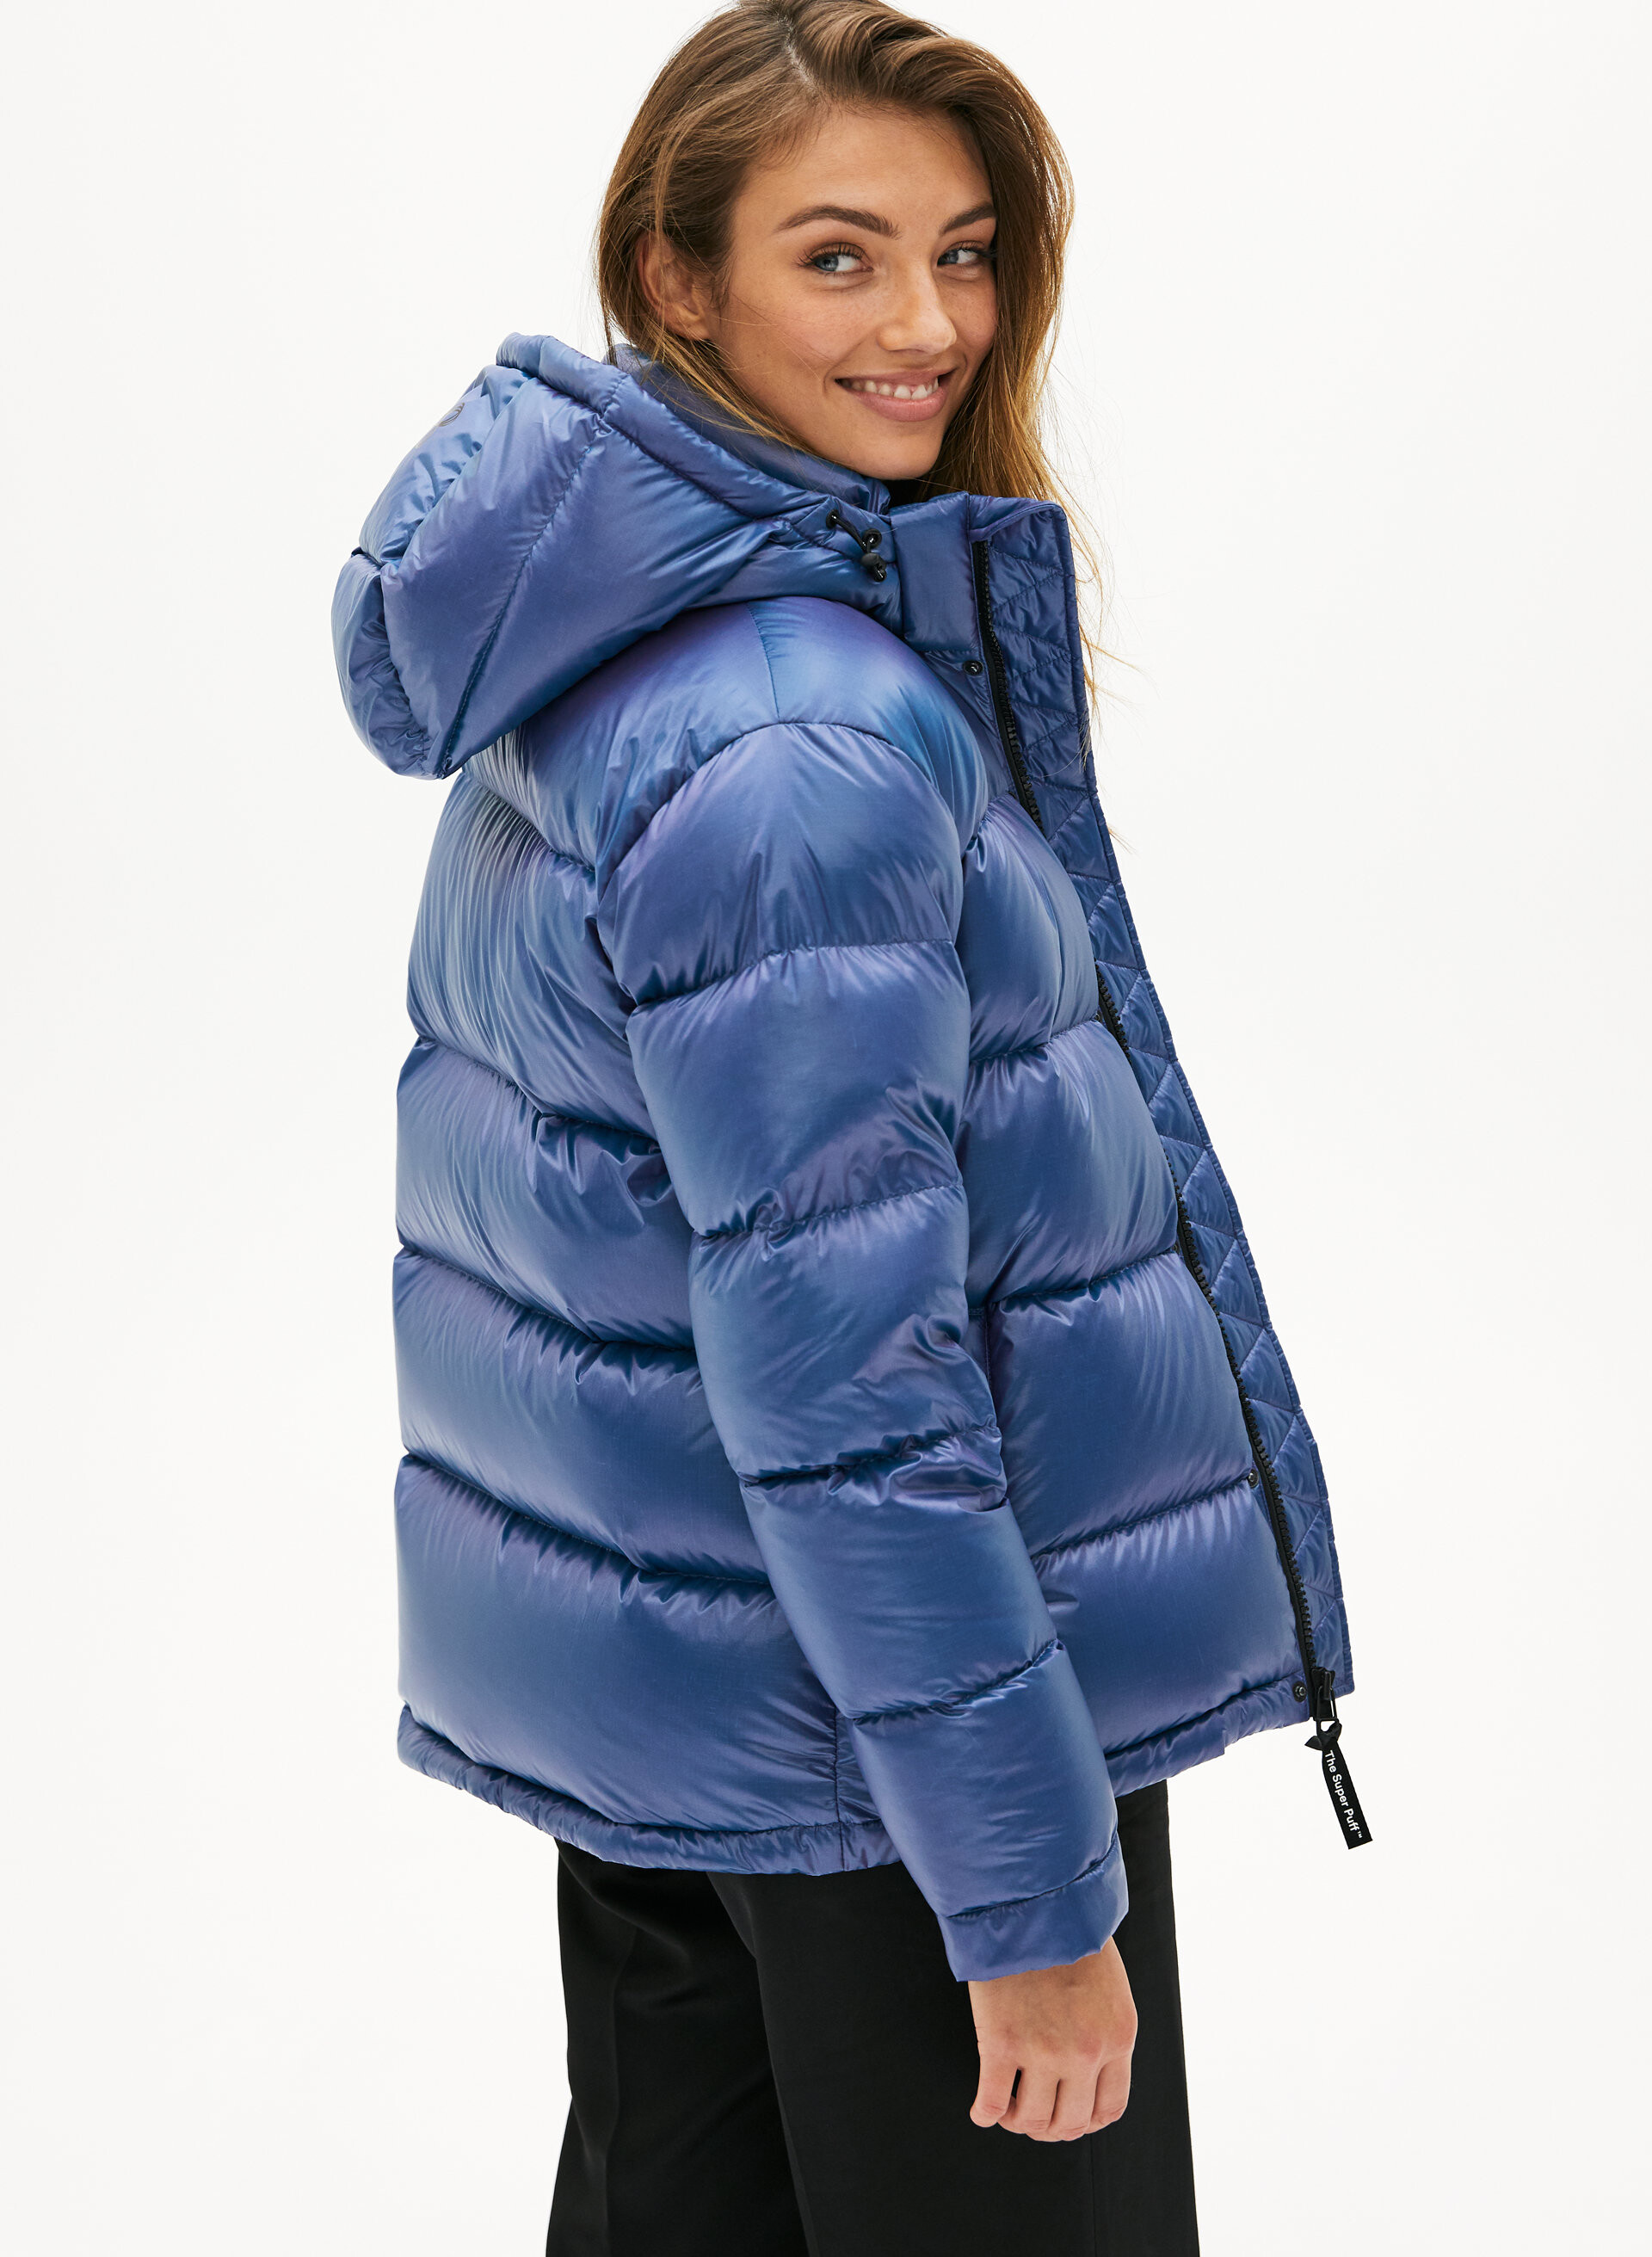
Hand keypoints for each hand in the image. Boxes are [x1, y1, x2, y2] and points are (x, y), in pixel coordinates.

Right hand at [967, 1937, 1136, 2140]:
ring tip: (1007, 2109)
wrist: (1030, 1898)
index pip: (1109, 2108)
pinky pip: (992, 2101)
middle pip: (1070, 2121)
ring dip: (1017, 2121)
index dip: (1086, 2121)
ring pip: (1031, 2119)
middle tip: (1032, 2115)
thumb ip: (1104, 2031)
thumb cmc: (1068, 1933)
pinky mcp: (1000, 2042)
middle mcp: (1086, 2052)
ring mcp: (1043, 2051)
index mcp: (1118, 2037)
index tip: (1068, 2116)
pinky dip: (985, 2113)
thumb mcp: (1109, 1986)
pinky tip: (982, 2110)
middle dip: (1050, 2126)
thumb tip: (1085, 2074)